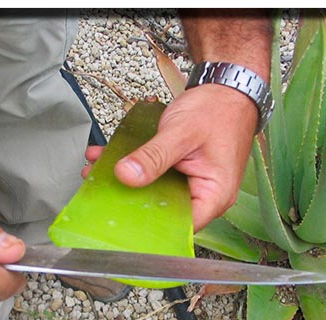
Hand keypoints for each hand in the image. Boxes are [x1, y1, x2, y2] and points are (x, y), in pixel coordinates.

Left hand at [92, 85, 257, 231]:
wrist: (227, 87)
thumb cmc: (218, 109)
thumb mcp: (181, 132)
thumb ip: (153, 156)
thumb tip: (126, 176)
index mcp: (214, 195)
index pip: (180, 227)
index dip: (149, 226)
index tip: (119, 217)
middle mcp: (204, 195)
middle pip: (163, 212)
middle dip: (129, 200)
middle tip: (101, 192)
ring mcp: (192, 184)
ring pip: (155, 193)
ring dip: (127, 182)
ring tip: (98, 171)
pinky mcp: (180, 172)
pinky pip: (154, 176)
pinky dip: (134, 167)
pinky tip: (111, 157)